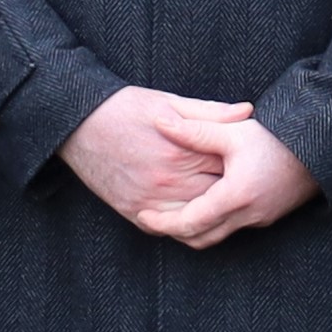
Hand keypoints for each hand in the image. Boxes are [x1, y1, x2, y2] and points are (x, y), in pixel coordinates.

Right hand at [63, 84, 248, 233]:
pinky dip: (185, 224)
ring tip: (225, 201)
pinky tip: (197, 212)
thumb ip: (210, 112)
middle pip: (217, 197)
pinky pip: (169, 229)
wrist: (77, 124)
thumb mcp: (168, 102)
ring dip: (212, 212)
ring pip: (196, 219)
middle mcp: (168, 181)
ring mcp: (151, 201)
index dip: (243, 164)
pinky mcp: (134, 212)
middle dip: (232, 191)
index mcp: (181, 152)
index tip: (255, 162)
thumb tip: (248, 112)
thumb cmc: (124, 108)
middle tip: (248, 185)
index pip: (227, 167)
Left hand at [156, 112, 321, 249]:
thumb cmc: (276, 138)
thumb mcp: (233, 131)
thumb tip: (161, 123)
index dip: (163, 223)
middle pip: (201, 239)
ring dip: (193, 231)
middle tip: (152, 219)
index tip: (143, 216)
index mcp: (236, 196)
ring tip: (172, 215)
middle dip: (174, 232)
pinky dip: (211, 225)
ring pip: (216, 237)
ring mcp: (259, 220)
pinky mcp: (267, 217)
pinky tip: (201, 207)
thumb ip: (195, 130)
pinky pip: (232, 229)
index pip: (190, 222)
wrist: (319, 148)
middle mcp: (247, 215)